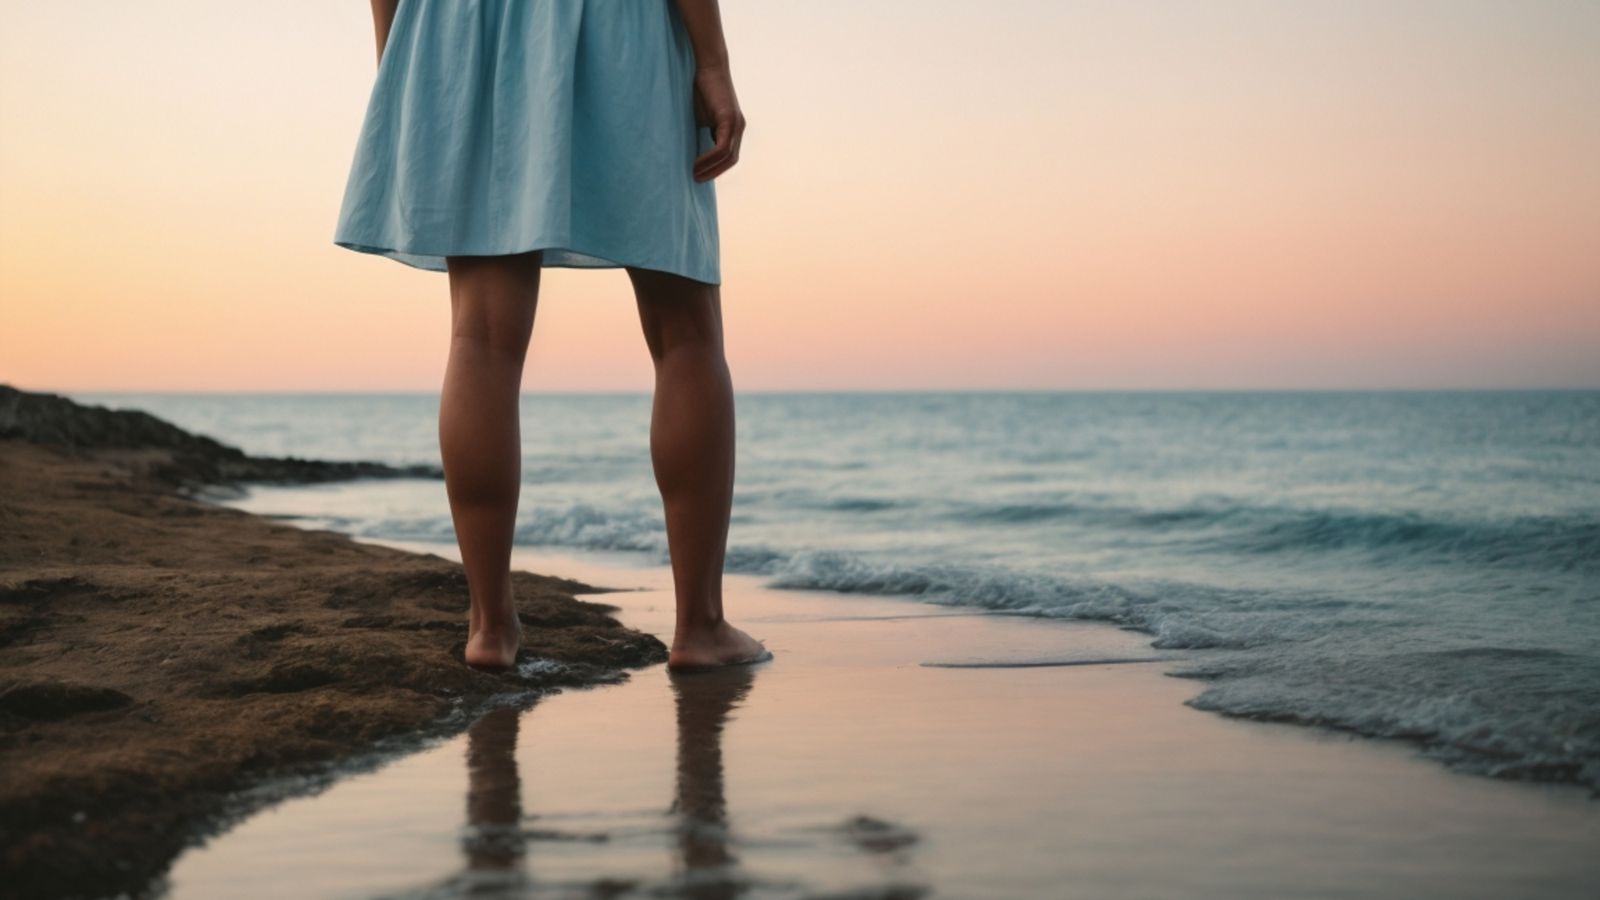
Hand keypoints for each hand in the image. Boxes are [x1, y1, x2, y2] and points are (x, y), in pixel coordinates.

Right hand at [691, 62, 744, 181]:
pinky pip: (722, 147)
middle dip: (714, 173)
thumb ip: (699, 131)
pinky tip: (696, 164)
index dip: (716, 169)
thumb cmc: (698, 88)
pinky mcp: (729, 119)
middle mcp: (738, 127)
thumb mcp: (699, 116)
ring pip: (728, 157)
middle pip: (731, 160)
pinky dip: (709, 159)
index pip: (729, 156)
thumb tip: (686, 149)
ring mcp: (736, 123)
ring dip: (710, 169)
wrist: (705, 65)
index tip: (699, 176)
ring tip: (694, 175)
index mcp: (733, 128)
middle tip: (695, 181)